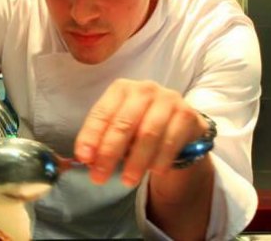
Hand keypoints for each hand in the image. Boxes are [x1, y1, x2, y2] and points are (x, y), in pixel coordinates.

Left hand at [74, 79, 210, 186]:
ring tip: (127, 180)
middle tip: (99, 177)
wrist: (180, 126)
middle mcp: (144, 89)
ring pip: (148, 134)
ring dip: (136, 161)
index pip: (102, 113)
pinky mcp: (187, 114)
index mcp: (121, 89)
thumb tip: (87, 159)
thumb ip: (102, 141)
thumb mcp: (119, 129)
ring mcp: (168, 99)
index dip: (91, 136)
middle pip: (123, 123)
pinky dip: (160, 159)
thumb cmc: (141, 126)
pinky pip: (171, 141)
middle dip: (109, 153)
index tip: (83, 158)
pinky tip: (153, 172)